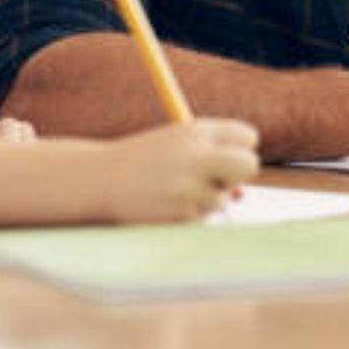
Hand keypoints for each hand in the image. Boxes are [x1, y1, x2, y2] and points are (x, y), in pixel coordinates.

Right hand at [103, 118, 260, 222]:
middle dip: (240, 174)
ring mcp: (190, 186)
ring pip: (224, 198)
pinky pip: (202, 217)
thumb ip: (211, 163)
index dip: (241, 148)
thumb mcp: (176, 149)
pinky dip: (188, 213)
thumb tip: (241, 196)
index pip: (247, 136)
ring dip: (206, 199)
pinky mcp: (181, 212)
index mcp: (195, 131)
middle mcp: (196, 155)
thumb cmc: (143, 162)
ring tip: (173, 189)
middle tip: (219, 178)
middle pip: (249, 164)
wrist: (99, 180)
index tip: (227, 156)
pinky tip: (163, 204)